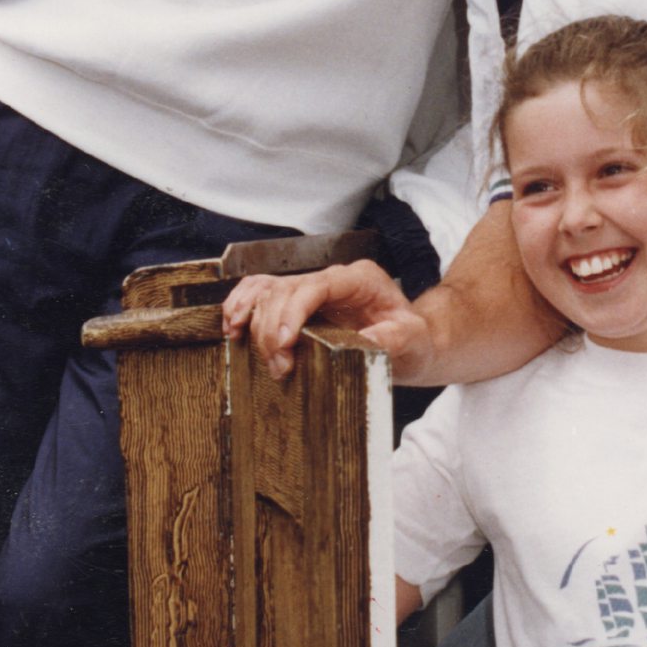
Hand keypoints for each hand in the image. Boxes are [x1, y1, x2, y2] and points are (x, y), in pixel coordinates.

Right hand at [222, 260, 430, 381]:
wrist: (412, 342)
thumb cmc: (414, 340)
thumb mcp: (412, 340)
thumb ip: (392, 338)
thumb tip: (363, 341)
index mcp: (359, 279)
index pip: (316, 285)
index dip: (293, 311)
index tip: (285, 343)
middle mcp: (331, 278)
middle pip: (286, 290)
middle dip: (274, 329)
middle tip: (281, 368)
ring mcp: (312, 288)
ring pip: (267, 290)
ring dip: (254, 321)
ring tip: (257, 352)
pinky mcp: (297, 302)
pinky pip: (260, 292)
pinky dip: (242, 306)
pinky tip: (233, 327)